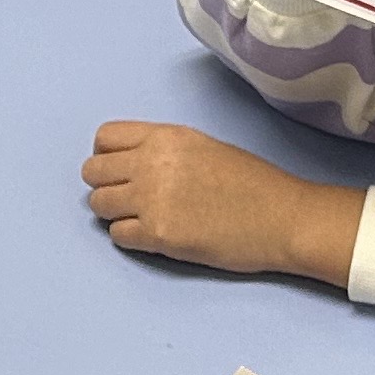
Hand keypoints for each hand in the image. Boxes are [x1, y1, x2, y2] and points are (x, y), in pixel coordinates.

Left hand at [83, 122, 362, 284]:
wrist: (282, 217)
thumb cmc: (252, 184)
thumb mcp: (203, 147)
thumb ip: (163, 151)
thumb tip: (130, 165)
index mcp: (165, 137)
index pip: (104, 138)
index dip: (106, 156)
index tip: (119, 170)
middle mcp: (152, 162)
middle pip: (92, 172)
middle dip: (105, 185)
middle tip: (127, 198)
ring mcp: (152, 199)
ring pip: (98, 204)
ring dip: (114, 213)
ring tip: (141, 218)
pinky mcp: (158, 234)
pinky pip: (117, 236)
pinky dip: (129, 237)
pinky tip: (153, 235)